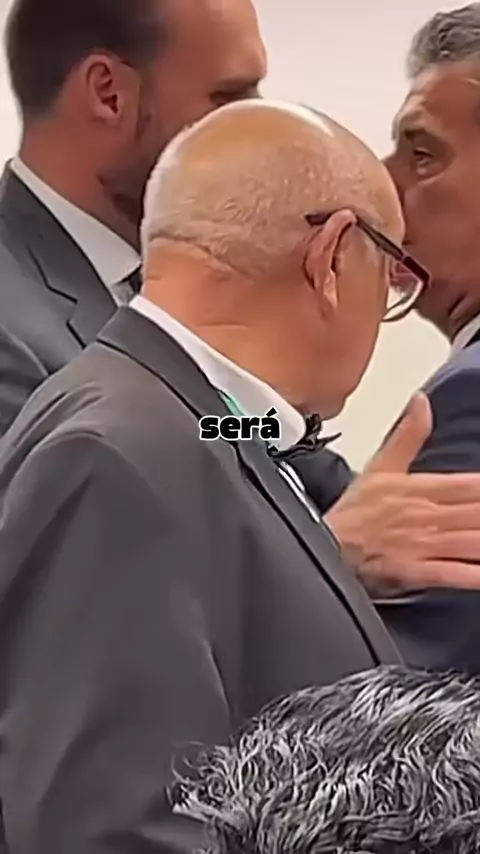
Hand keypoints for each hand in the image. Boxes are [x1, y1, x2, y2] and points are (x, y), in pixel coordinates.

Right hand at [325, 393, 479, 592]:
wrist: (326, 545)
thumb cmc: (355, 512)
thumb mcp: (380, 467)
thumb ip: (408, 435)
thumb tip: (421, 402)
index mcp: (421, 489)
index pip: (471, 485)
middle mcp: (427, 516)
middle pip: (478, 512)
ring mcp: (422, 545)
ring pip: (471, 542)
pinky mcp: (414, 572)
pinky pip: (451, 573)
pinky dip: (472, 575)